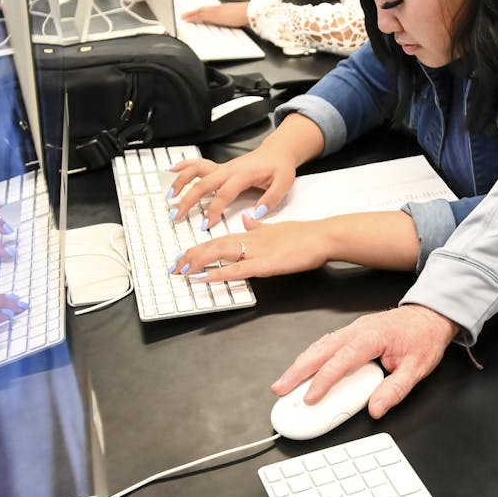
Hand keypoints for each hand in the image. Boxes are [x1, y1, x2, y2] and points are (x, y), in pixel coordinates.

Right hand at [167, 147, 297, 229]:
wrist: (278, 151)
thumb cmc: (280, 167)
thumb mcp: (284, 183)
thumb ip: (271, 199)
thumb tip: (256, 213)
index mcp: (243, 174)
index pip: (224, 194)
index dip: (213, 210)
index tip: (206, 224)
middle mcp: (229, 169)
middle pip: (203, 183)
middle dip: (188, 200)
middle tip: (178, 215)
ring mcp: (223, 167)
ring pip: (196, 171)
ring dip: (181, 182)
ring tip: (170, 196)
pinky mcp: (220, 167)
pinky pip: (198, 165)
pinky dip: (184, 166)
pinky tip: (172, 170)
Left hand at [170, 216, 329, 280]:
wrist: (323, 236)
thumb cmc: (305, 235)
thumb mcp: (277, 227)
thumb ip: (259, 226)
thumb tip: (246, 219)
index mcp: (252, 233)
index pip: (219, 239)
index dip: (199, 247)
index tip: (184, 256)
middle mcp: (250, 240)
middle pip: (213, 245)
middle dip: (191, 256)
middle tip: (174, 266)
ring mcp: (257, 252)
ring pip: (221, 254)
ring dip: (198, 262)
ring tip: (182, 270)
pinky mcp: (266, 264)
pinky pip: (238, 269)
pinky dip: (219, 272)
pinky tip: (205, 277)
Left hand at [180, 1, 249, 27]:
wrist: (249, 11)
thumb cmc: (247, 14)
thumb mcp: (238, 16)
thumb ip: (232, 17)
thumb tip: (233, 21)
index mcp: (224, 8)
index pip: (209, 9)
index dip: (200, 11)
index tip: (194, 13)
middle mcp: (218, 8)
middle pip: (202, 9)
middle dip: (192, 12)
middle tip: (184, 15)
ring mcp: (216, 11)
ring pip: (200, 11)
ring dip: (191, 14)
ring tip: (183, 17)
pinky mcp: (215, 16)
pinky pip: (201, 16)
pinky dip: (194, 17)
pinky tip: (189, 20)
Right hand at [272, 306, 459, 419]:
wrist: (430, 315)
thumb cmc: (423, 338)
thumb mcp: (417, 368)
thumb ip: (395, 390)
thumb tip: (376, 409)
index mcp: (372, 337)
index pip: (341, 361)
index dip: (323, 381)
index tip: (310, 398)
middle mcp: (358, 330)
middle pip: (320, 350)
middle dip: (297, 370)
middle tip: (280, 389)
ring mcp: (353, 329)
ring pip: (320, 345)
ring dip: (300, 363)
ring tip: (284, 382)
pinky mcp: (352, 332)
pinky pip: (326, 343)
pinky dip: (311, 356)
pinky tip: (302, 368)